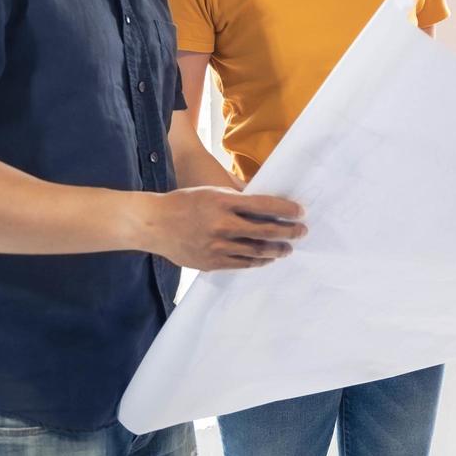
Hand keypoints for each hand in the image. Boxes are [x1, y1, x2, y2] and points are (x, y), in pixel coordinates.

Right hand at [137, 186, 305, 270]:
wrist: (154, 223)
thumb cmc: (186, 202)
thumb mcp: (213, 191)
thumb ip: (238, 199)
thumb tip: (267, 206)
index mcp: (224, 202)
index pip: (264, 205)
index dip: (286, 210)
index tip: (301, 212)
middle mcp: (222, 224)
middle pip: (265, 231)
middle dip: (288, 232)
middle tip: (301, 232)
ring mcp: (216, 246)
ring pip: (256, 251)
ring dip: (277, 250)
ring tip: (288, 248)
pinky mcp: (210, 262)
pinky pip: (241, 264)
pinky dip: (258, 261)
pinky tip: (267, 258)